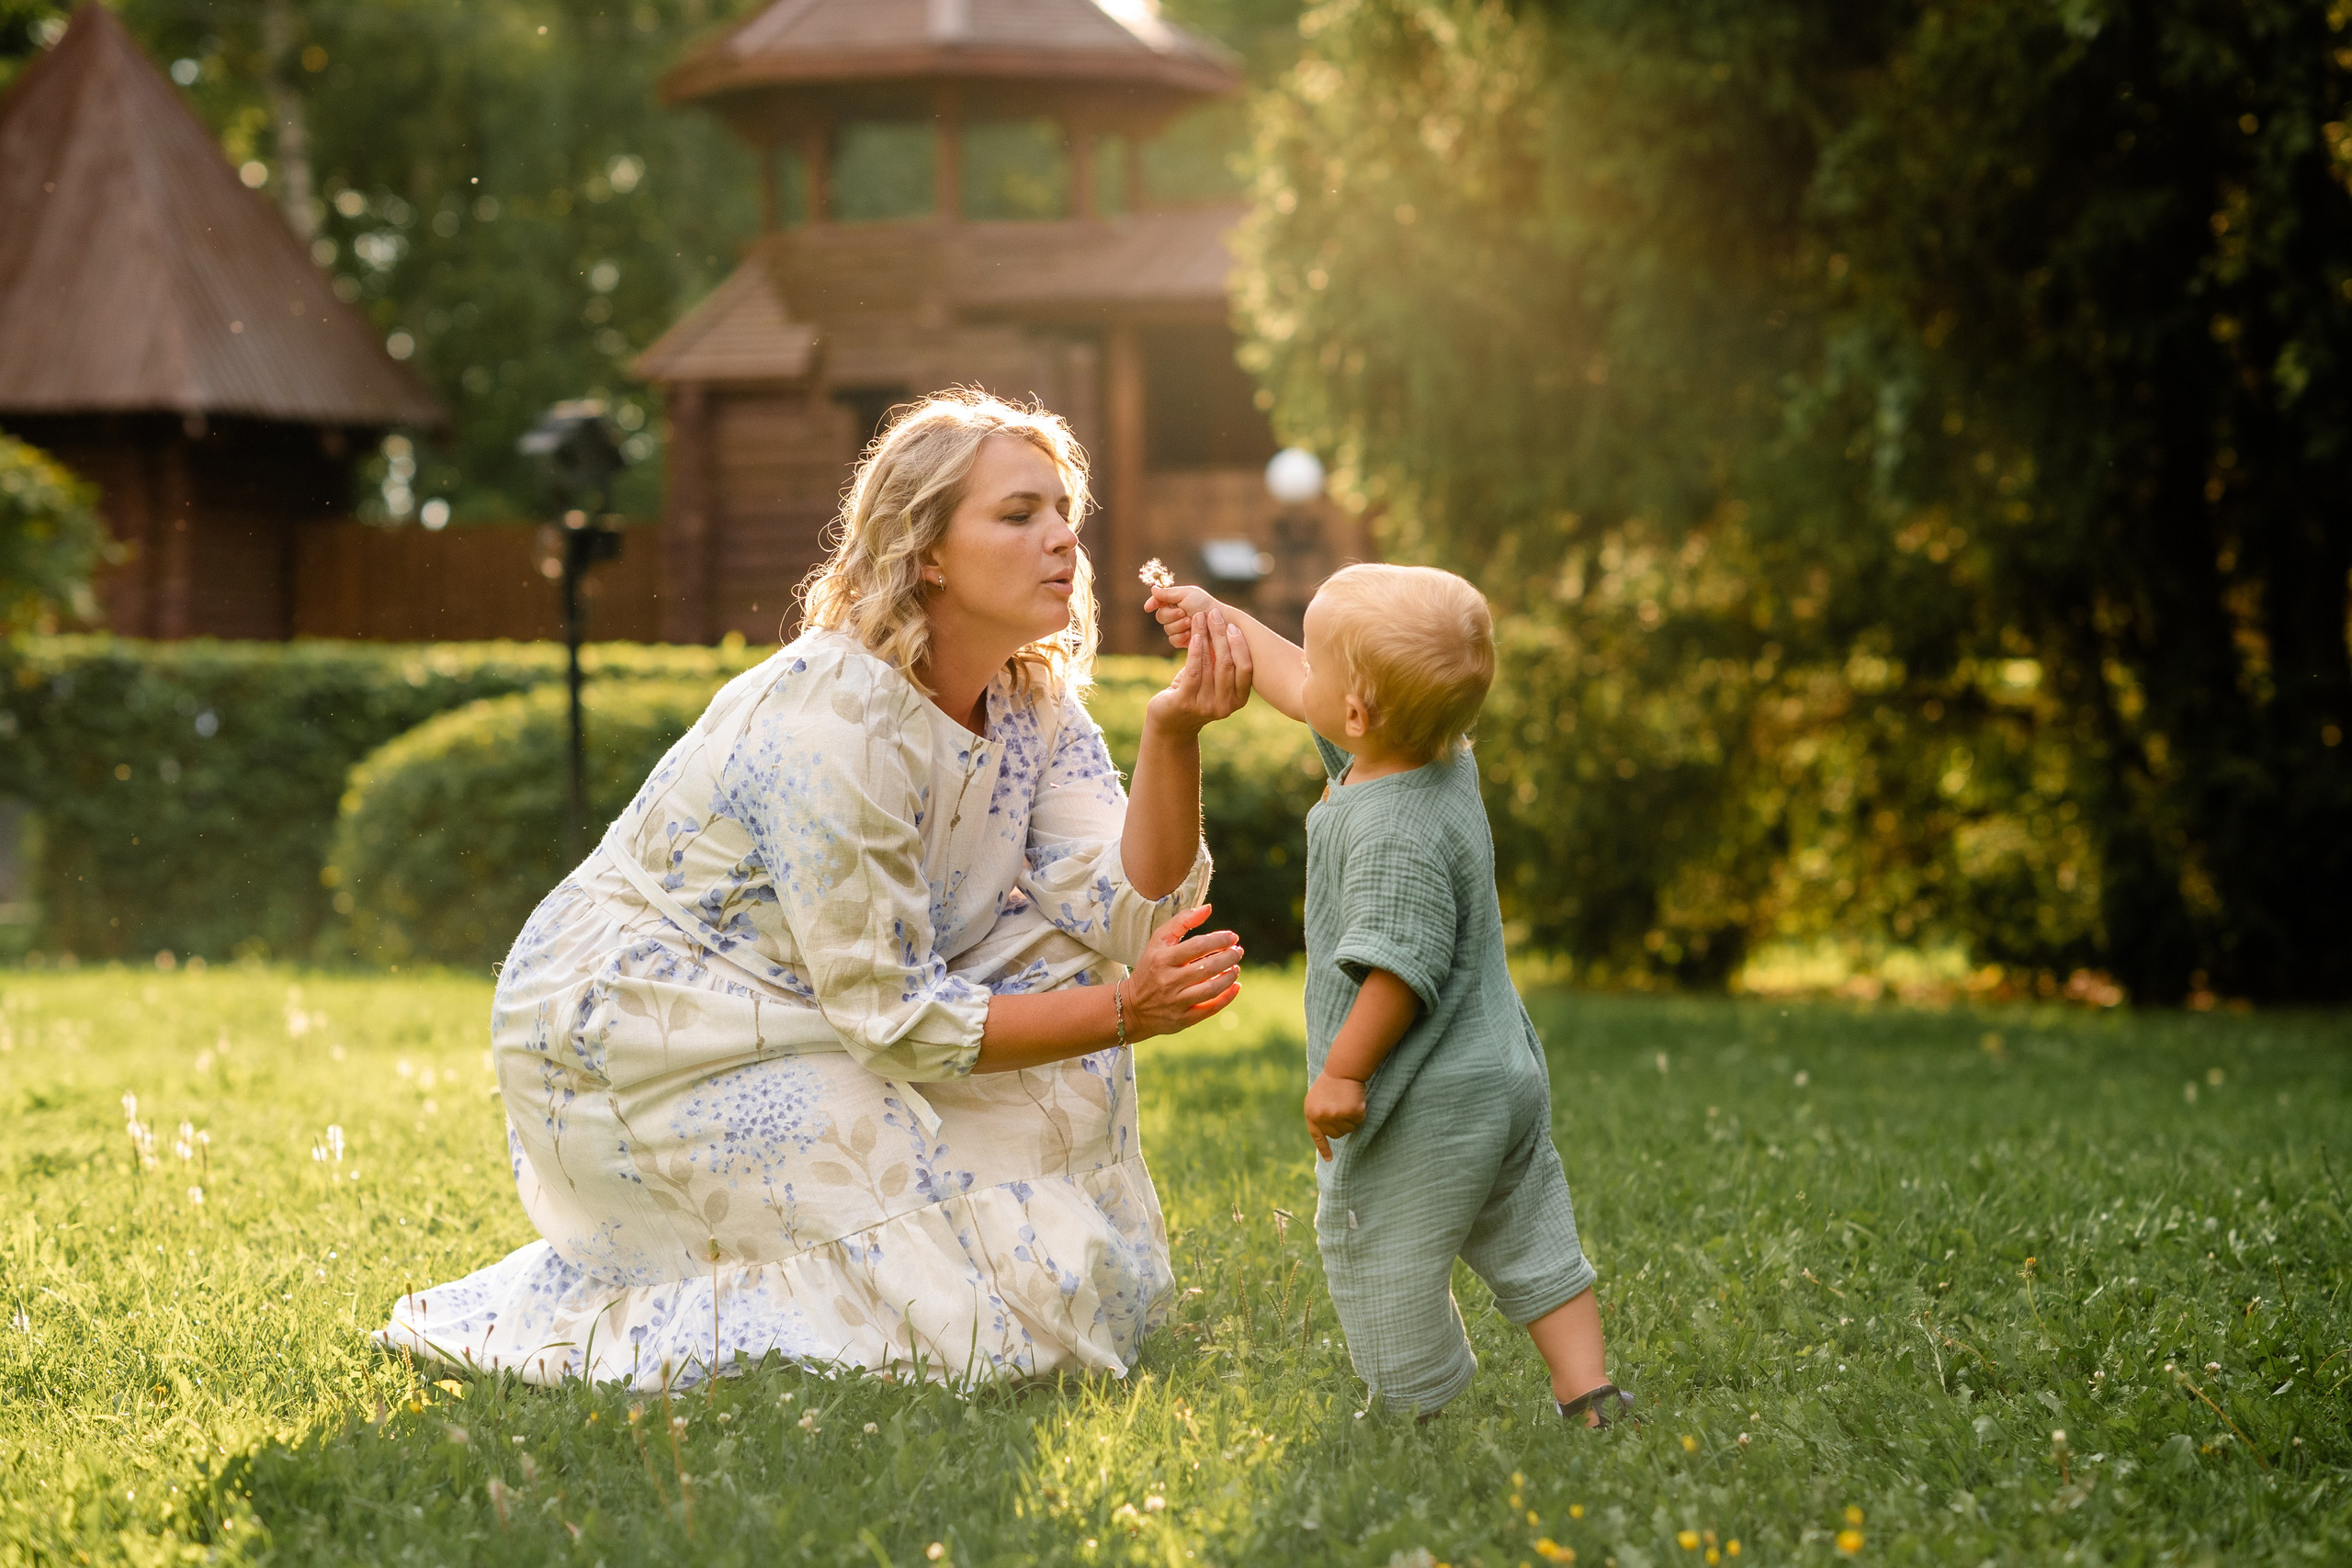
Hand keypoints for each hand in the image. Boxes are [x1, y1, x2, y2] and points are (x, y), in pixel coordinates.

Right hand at [1119, 905, 1242, 1039]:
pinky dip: (1227, 997)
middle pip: (1207, 968)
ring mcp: (1175, 1002)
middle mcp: (1168, 981)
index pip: (1198, 946)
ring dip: (1229, 977)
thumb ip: (1182, 921)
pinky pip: (1210, 1008)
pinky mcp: (1182, 1020)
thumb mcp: (1159, 941)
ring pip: (1211, 989)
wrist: (1132, 1007)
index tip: (1233, 937)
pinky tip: (1235, 986)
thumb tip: (1208, 908)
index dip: (1219, 940)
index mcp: (1162, 959)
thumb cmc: (1151, 967)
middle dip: (1229, 957)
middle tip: (1238, 951)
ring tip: (1236, 968)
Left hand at [1143, 602, 1252, 737]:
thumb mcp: (1215, 683)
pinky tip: (1194, 636)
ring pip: (1209, 664)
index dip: (1240, 644)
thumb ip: (1224, 665)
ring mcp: (1205, 706)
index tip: (1232, 624)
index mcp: (1239, 700)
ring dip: (1204, 637)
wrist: (1170, 724)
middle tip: (1214, 614)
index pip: (1246, 668)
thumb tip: (1231, 629)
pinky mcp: (1185, 702)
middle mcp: (1225, 706)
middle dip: (1221, 635)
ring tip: (1200, 617)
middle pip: (1227, 663)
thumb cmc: (1196, 696)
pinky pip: (1193, 672)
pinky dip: (1194, 651)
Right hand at [1144, 584, 1219, 649]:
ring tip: (1191, 623)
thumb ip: (1168, 593)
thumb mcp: (1187, 594)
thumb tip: (1152, 589)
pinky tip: (1190, 634)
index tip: (1149, 607)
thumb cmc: (1206, 605)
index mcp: (1176, 600)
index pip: (1159, 602)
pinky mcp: (1184, 641)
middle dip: (1171, 615)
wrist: (1220, 623)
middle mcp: (1177, 614)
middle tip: (1184, 612)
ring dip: (1178, 625)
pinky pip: (1173, 640)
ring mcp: (1180, 628)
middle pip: (1160, 617)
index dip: (1153, 603)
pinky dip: (1181, 636)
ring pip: (1167, 629)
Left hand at [1305, 1071, 1366, 1160]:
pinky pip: (1359, 1121)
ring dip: (1351, 1119)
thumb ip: (1318, 1114)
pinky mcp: (1351, 1113)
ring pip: (1349, 1129)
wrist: (1343, 1069)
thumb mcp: (1317, 1098)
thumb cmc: (1331, 1082)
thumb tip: (1325, 1132)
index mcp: (1311, 1113)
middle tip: (1343, 1107)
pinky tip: (1355, 1101)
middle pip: (1336, 1134)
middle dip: (1341, 1125)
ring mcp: (1336, 1116)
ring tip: (1347, 1101)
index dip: (1324, 1147)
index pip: (1317, 1135)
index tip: (1329, 1159)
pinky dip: (1360, 1113)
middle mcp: (1322, 1117)